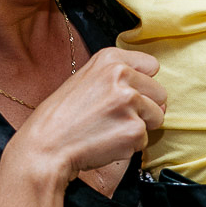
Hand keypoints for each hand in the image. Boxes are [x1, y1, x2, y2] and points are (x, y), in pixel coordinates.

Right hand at [19, 47, 165, 181]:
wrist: (44, 147)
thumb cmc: (62, 117)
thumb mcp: (85, 79)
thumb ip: (120, 79)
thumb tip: (160, 98)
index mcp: (110, 58)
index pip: (152, 66)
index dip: (141, 84)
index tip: (122, 95)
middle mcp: (122, 75)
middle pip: (160, 93)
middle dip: (144, 108)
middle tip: (114, 117)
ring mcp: (130, 102)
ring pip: (156, 117)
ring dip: (137, 127)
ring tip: (108, 129)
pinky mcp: (134, 129)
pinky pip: (145, 139)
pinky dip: (129, 146)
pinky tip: (105, 142)